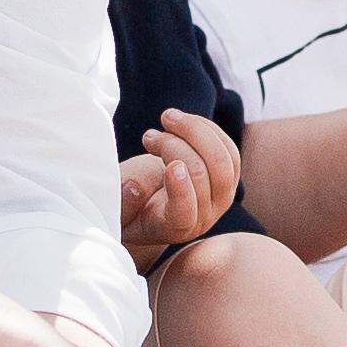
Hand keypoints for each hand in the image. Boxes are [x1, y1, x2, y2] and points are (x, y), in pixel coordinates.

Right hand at [116, 108, 241, 262]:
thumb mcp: (118, 208)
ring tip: (165, 119)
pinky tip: (182, 121)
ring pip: (223, 158)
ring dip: (194, 130)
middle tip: (149, 135)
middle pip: (208, 176)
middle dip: (178, 146)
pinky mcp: (228, 176)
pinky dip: (206, 127)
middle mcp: (204, 216)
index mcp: (174, 227)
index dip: (181, 190)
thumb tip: (133, 187)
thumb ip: (122, 201)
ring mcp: (221, 196)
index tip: (170, 166)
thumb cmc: (131, 205)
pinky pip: (228, 148)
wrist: (150, 202)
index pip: (185, 213)